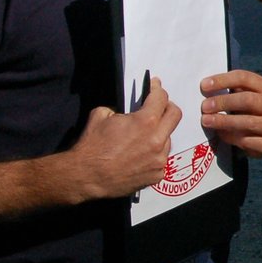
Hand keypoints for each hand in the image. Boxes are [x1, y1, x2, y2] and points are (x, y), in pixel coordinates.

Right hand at [68, 77, 178, 199]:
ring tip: (143, 136)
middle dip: (168, 106)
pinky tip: (140, 155)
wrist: (86, 176)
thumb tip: (129, 109)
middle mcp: (157, 140)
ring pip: (168, 138)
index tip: (155, 86)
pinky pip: (161, 158)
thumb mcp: (101, 115)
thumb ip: (121, 108)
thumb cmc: (92, 147)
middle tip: (159, 105)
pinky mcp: (157, 174)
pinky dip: (153, 153)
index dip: (157, 89)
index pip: (161, 98)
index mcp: (145, 122)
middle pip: (175, 115)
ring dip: (159, 133)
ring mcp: (159, 159)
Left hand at [200, 70, 261, 157]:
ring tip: (206, 121)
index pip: (245, 78)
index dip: (223, 80)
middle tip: (205, 107)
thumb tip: (205, 86)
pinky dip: (232, 138)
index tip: (203, 86)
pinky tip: (220, 135)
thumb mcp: (241, 97)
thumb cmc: (245, 113)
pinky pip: (249, 141)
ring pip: (249, 122)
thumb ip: (229, 90)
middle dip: (224, 102)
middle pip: (249, 99)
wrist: (259, 140)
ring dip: (224, 121)